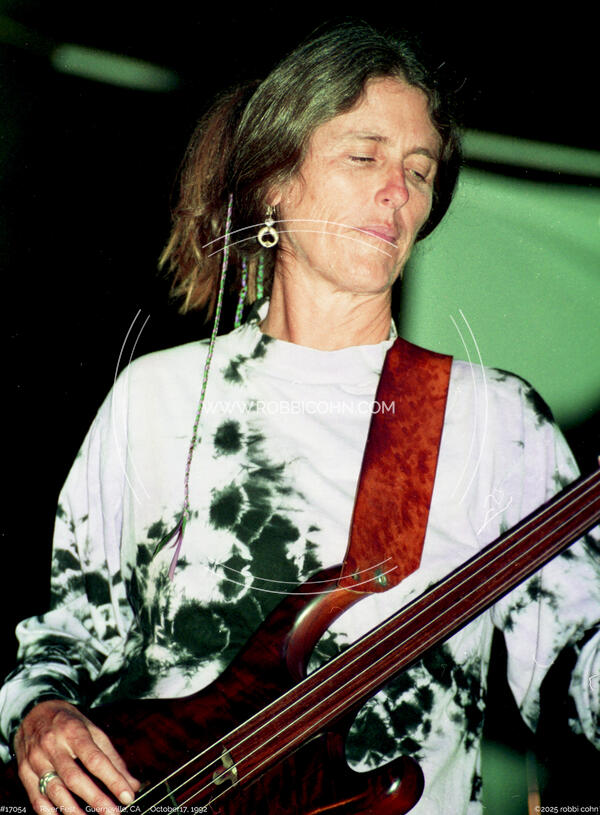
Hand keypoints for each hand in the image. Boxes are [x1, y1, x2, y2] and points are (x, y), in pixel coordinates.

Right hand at [14, 699, 139, 813]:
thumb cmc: (67, 722)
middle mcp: (53, 745)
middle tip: (113, 813)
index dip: (112, 779)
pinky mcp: (24, 772)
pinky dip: (50, 813)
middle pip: (75, 777)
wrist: (33, 712)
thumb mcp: (92, 730)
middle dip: (96, 799)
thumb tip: (131, 783)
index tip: (127, 795)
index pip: (95, 759)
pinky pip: (37, 798)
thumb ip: (112, 757)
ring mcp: (36, 760)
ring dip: (74, 811)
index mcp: (73, 731)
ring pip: (55, 790)